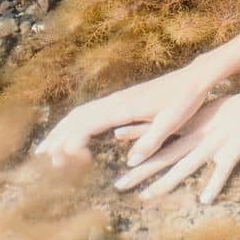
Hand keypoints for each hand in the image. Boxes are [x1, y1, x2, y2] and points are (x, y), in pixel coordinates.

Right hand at [31, 61, 222, 168]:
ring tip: (46, 149)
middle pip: (76, 119)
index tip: (71, 161)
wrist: (194, 78)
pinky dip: (74, 123)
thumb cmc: (185, 100)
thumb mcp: (173, 122)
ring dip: (61, 130)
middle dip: (58, 139)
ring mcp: (116, 100)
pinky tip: (72, 134)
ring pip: (80, 114)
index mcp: (123, 107)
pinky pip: (90, 112)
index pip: (87, 125)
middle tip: (46, 161)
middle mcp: (115, 102)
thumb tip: (130, 162)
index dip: (73, 143)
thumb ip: (152, 140)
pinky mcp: (121, 101)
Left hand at [110, 87, 239, 204]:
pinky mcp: (234, 151)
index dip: (139, 134)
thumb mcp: (214, 109)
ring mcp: (216, 143)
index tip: (114, 136)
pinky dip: (213, 186)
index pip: (162, 130)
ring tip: (146, 197)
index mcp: (195, 123)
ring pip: (185, 166)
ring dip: (165, 183)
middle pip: (165, 155)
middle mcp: (200, 134)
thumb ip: (197, 120)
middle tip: (118, 185)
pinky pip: (221, 172)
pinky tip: (204, 200)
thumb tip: (182, 128)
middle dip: (141, 171)